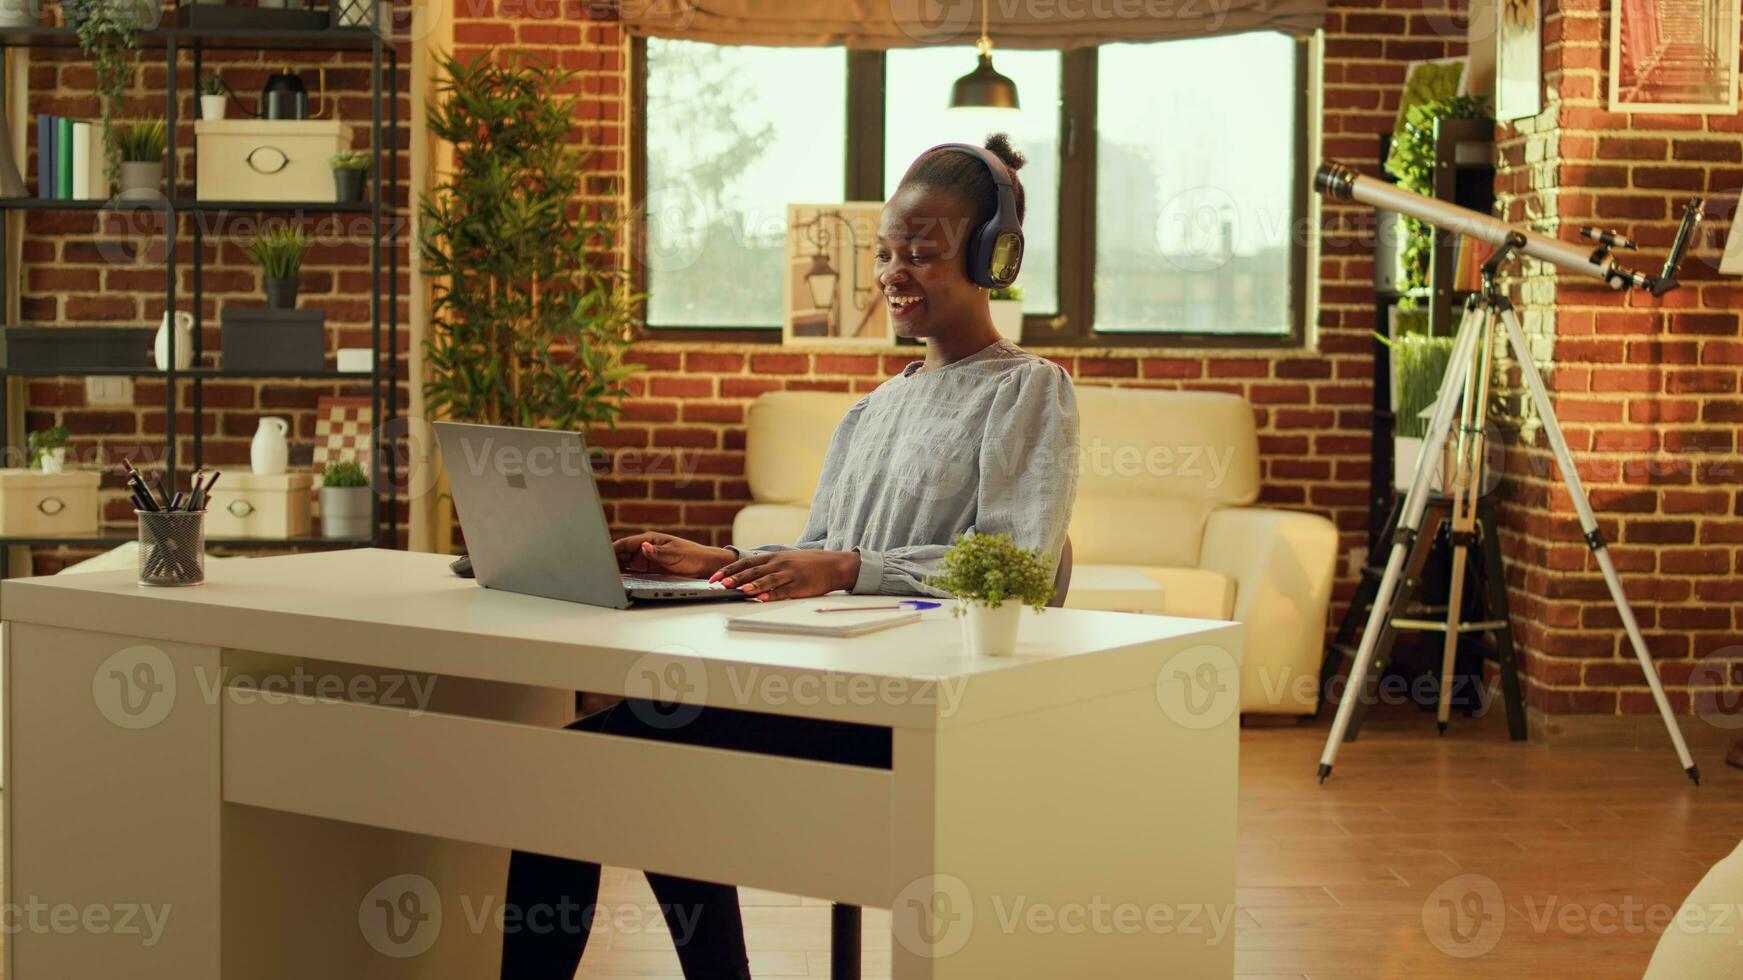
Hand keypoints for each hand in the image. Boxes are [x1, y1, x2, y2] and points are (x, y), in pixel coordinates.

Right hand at [612, 532, 734, 579]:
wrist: (705, 566)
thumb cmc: (693, 556)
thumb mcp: (676, 554)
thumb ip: (658, 552)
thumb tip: (643, 546)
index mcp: (650, 540)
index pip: (625, 543)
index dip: (611, 549)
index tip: (600, 555)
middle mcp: (645, 549)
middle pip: (621, 554)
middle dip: (609, 560)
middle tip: (597, 569)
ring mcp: (645, 560)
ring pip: (624, 564)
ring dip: (614, 569)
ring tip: (602, 576)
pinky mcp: (648, 571)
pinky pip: (631, 572)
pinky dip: (623, 576)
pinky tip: (615, 581)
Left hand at [710, 550, 860, 600]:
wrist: (834, 565)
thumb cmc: (809, 563)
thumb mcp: (786, 559)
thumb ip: (767, 565)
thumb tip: (747, 572)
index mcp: (774, 557)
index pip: (746, 562)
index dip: (729, 570)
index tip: (715, 577)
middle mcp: (780, 563)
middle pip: (753, 570)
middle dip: (734, 578)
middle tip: (720, 584)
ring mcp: (790, 574)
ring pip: (768, 579)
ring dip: (752, 585)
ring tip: (739, 590)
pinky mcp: (801, 586)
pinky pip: (784, 591)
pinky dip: (773, 595)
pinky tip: (764, 598)